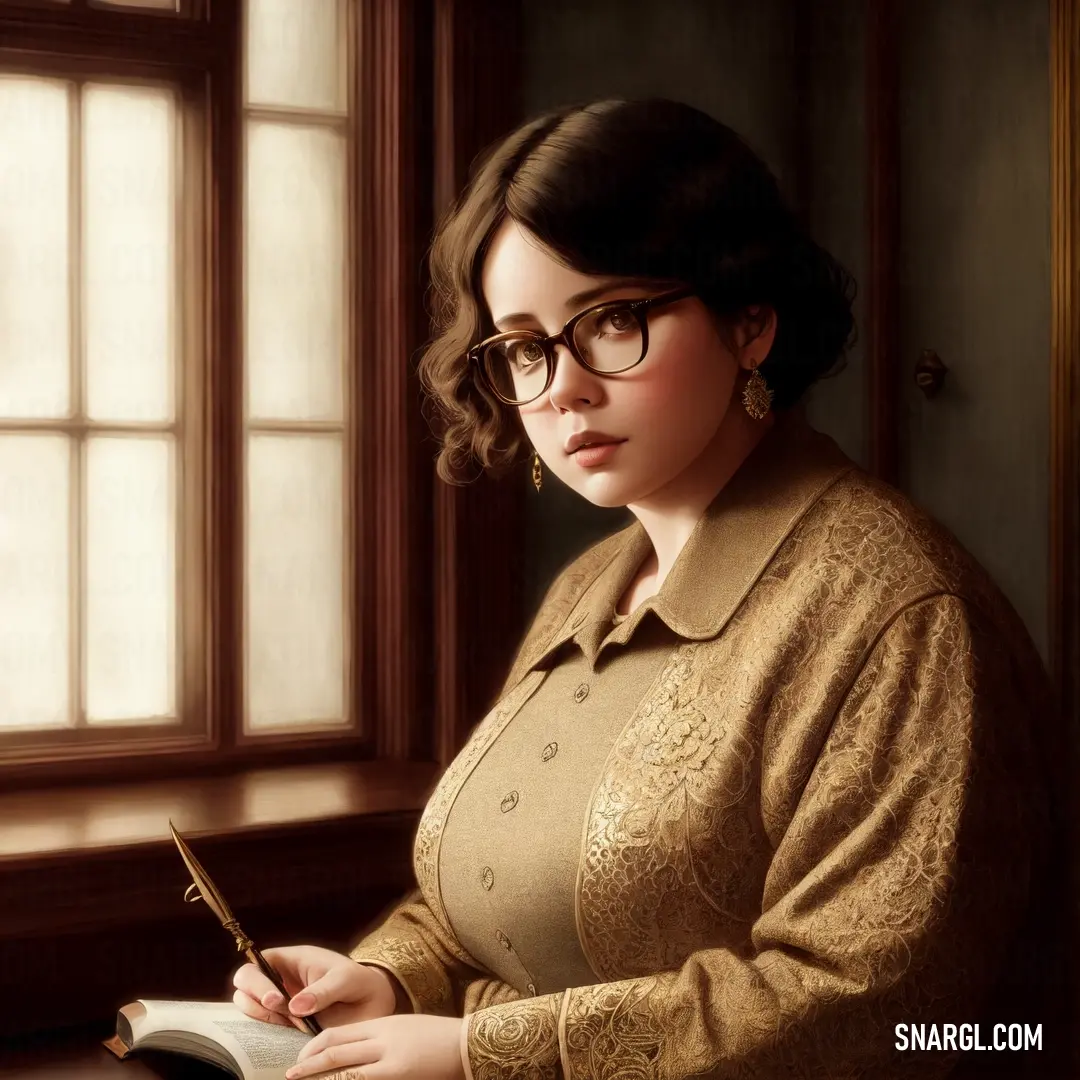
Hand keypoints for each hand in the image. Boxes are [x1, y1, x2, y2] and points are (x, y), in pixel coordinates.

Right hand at [232, 944, 397, 1030]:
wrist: (373, 1006)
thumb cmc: (359, 983)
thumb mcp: (347, 979)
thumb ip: (324, 990)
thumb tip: (296, 1006)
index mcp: (292, 961)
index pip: (257, 962)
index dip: (256, 979)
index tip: (276, 999)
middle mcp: (280, 982)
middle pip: (243, 986)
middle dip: (254, 1000)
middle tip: (281, 1011)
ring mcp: (280, 1005)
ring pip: (249, 1010)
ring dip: (262, 1019)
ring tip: (292, 1024)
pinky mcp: (284, 1027)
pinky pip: (263, 1031)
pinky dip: (268, 1035)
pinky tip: (290, 1035)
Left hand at [283, 1013, 465, 1079]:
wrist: (467, 1042)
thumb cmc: (439, 1040)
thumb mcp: (405, 1031)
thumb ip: (381, 1040)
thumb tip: (353, 1054)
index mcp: (382, 1023)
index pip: (339, 1032)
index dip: (315, 1045)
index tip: (301, 1056)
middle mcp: (382, 1037)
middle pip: (336, 1047)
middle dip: (309, 1062)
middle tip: (290, 1073)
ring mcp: (389, 1057)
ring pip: (344, 1067)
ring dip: (320, 1077)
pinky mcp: (398, 1073)